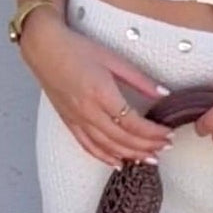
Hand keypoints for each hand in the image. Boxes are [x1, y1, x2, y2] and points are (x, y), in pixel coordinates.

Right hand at [20, 10, 172, 165]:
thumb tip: (163, 93)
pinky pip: (88, 146)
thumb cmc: (77, 49)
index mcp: (102, 93)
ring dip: (130, 155)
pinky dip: (104, 157)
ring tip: (149, 158)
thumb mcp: (113, 59)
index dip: (153, 132)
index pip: (133, 122)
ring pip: (107, 146)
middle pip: (122, 138)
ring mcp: (77, 119)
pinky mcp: (69, 122)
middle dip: (147, 146)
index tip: (168, 134)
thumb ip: (139, 79)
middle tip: (165, 148)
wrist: (44, 48)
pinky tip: (118, 163)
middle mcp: (89, 111)